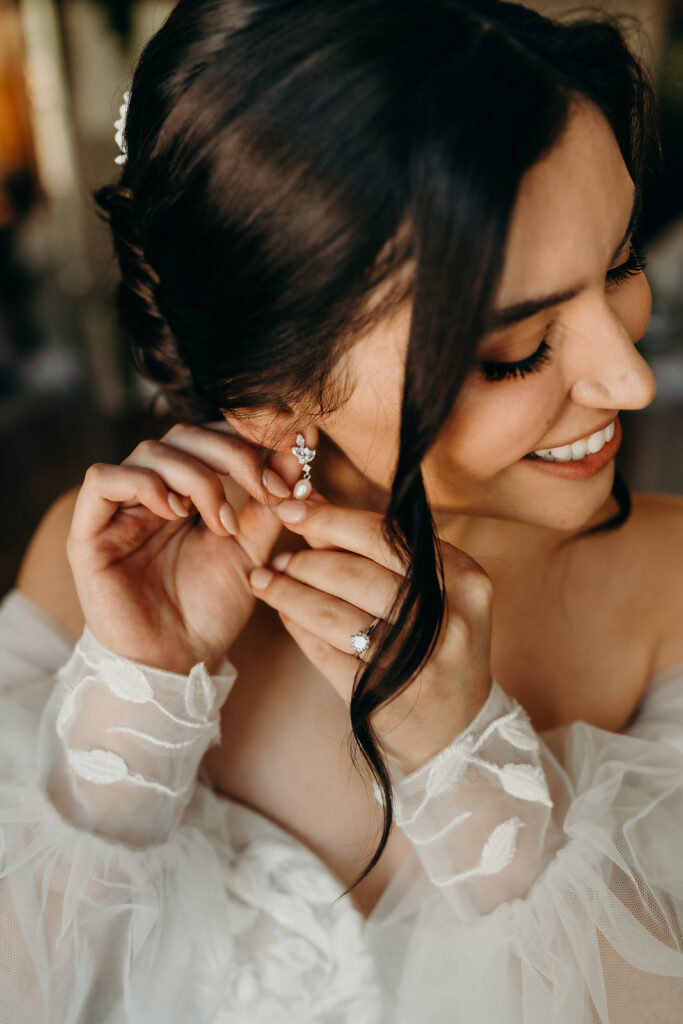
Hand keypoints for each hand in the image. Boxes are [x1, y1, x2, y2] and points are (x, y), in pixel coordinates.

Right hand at [66, 422, 310, 673]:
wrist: (179, 662)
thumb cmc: (211, 609)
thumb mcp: (254, 550)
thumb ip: (271, 503)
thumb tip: (301, 449)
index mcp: (189, 491)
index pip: (212, 433)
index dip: (248, 431)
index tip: (293, 445)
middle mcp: (153, 491)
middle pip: (184, 434)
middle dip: (234, 454)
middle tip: (268, 488)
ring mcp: (119, 509)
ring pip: (150, 451)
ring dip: (198, 478)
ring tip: (222, 523)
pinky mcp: (89, 532)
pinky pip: (103, 480)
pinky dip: (144, 485)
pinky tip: (175, 513)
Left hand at [248, 495, 493, 773]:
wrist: (459, 732)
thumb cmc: (439, 645)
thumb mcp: (432, 594)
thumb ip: (378, 549)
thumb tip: (311, 503)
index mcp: (464, 580)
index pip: (385, 536)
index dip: (331, 518)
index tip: (292, 507)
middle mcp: (446, 618)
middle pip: (355, 574)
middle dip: (305, 560)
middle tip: (275, 555)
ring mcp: (415, 660)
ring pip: (333, 613)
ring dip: (289, 592)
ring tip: (264, 581)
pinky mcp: (382, 693)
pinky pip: (324, 651)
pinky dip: (297, 628)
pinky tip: (283, 614)